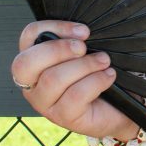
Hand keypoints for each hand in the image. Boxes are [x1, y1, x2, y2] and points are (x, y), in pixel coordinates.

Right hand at [10, 20, 136, 140]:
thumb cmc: (99, 75)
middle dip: (58, 49)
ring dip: (84, 65)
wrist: (120, 107)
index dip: (53, 27)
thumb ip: (76, 41)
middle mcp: (33, 83)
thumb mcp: (87, 53)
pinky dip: (96, 81)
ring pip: (53, 79)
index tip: (83, 31)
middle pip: (26, 62)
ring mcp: (45, 103)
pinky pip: (74, 95)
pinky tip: (108, 77)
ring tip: (104, 62)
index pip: (29, 36)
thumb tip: (81, 32)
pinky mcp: (63, 117)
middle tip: (84, 47)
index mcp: (36, 61)